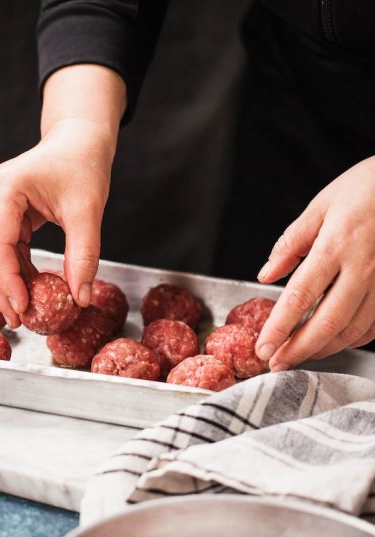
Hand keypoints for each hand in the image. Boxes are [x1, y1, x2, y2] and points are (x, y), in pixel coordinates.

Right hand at [0, 118, 114, 327]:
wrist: (79, 140)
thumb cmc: (83, 163)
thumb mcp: (87, 210)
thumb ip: (84, 254)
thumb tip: (80, 298)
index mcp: (4, 188)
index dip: (8, 280)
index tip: (23, 309)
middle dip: (3, 289)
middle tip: (19, 321)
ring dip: (7, 283)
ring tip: (24, 312)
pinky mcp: (2, 213)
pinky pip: (5, 248)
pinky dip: (16, 271)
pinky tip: (29, 290)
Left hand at [255, 156, 374, 369]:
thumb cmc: (365, 188)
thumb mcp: (320, 206)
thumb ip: (290, 243)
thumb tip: (266, 275)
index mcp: (337, 245)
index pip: (300, 295)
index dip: (280, 327)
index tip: (263, 347)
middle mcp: (364, 267)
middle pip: (329, 321)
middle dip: (300, 349)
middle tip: (277, 363)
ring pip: (355, 329)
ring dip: (325, 348)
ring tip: (300, 356)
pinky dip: (354, 339)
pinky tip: (335, 341)